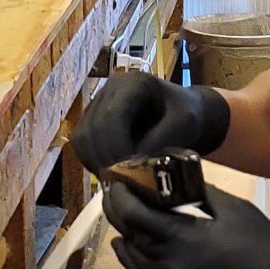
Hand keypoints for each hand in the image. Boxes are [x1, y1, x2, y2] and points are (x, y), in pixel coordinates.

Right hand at [71, 71, 229, 172]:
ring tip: (119, 181)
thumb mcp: (185, 124)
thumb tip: (132, 165)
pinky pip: (83, 148)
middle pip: (90, 130)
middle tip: (123, 184)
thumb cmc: (188, 115)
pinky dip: (95, 164)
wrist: (184, 113)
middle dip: (106, 160)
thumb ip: (160, 142)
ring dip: (97, 164)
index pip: (111, 116)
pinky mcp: (92, 123)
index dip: (116, 147)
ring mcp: (96, 107)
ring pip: (82, 141)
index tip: (130, 172)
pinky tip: (115, 175)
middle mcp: (107, 91)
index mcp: (132, 84)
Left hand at [101, 182, 269, 268]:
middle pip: (128, 238)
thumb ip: (200, 194)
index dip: (120, 196)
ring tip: (124, 220)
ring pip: (132, 263)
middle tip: (117, 194)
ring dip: (125, 239)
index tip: (116, 179)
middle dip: (118, 214)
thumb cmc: (265, 250)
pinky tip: (135, 251)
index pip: (133, 216)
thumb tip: (177, 180)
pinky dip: (137, 262)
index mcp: (181, 242)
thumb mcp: (235, 210)